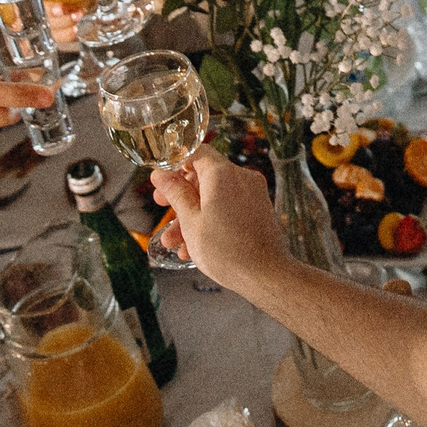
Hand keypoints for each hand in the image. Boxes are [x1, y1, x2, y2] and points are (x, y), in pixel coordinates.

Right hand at [150, 146, 290, 290]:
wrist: (266, 275)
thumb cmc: (226, 250)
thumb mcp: (191, 221)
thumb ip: (175, 194)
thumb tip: (161, 175)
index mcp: (222, 174)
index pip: (197, 152)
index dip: (176, 162)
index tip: (163, 177)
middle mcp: (241, 177)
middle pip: (204, 176)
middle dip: (180, 194)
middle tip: (162, 205)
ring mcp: (252, 194)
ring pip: (215, 196)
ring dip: (192, 215)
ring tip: (173, 241)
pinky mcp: (259, 210)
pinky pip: (229, 208)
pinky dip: (211, 220)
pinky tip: (193, 246)